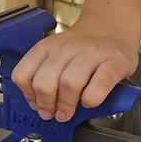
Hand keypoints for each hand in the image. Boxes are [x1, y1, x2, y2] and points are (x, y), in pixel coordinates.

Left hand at [11, 21, 137, 121]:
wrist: (112, 28)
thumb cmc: (84, 50)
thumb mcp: (57, 54)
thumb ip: (44, 76)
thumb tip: (39, 105)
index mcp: (48, 47)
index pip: (24, 74)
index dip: (28, 96)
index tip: (37, 104)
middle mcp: (68, 48)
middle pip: (45, 82)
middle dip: (47, 105)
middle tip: (53, 113)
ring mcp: (93, 53)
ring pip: (70, 84)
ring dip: (67, 105)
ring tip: (69, 112)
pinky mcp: (116, 61)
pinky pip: (100, 84)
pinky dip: (92, 99)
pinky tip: (90, 101)